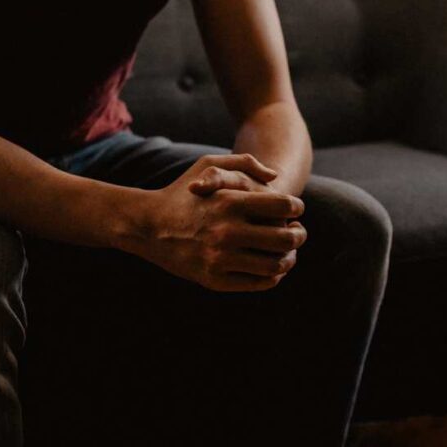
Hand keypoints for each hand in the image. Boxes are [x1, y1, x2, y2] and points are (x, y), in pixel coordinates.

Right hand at [126, 154, 307, 291]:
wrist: (147, 226)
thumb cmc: (181, 192)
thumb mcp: (207, 164)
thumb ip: (244, 163)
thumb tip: (275, 177)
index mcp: (229, 202)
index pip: (283, 207)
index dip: (296, 208)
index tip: (296, 211)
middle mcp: (226, 231)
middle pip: (285, 238)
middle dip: (299, 235)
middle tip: (299, 233)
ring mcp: (220, 259)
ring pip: (275, 265)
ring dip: (289, 259)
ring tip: (289, 253)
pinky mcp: (214, 280)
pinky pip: (258, 283)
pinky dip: (273, 277)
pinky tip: (272, 269)